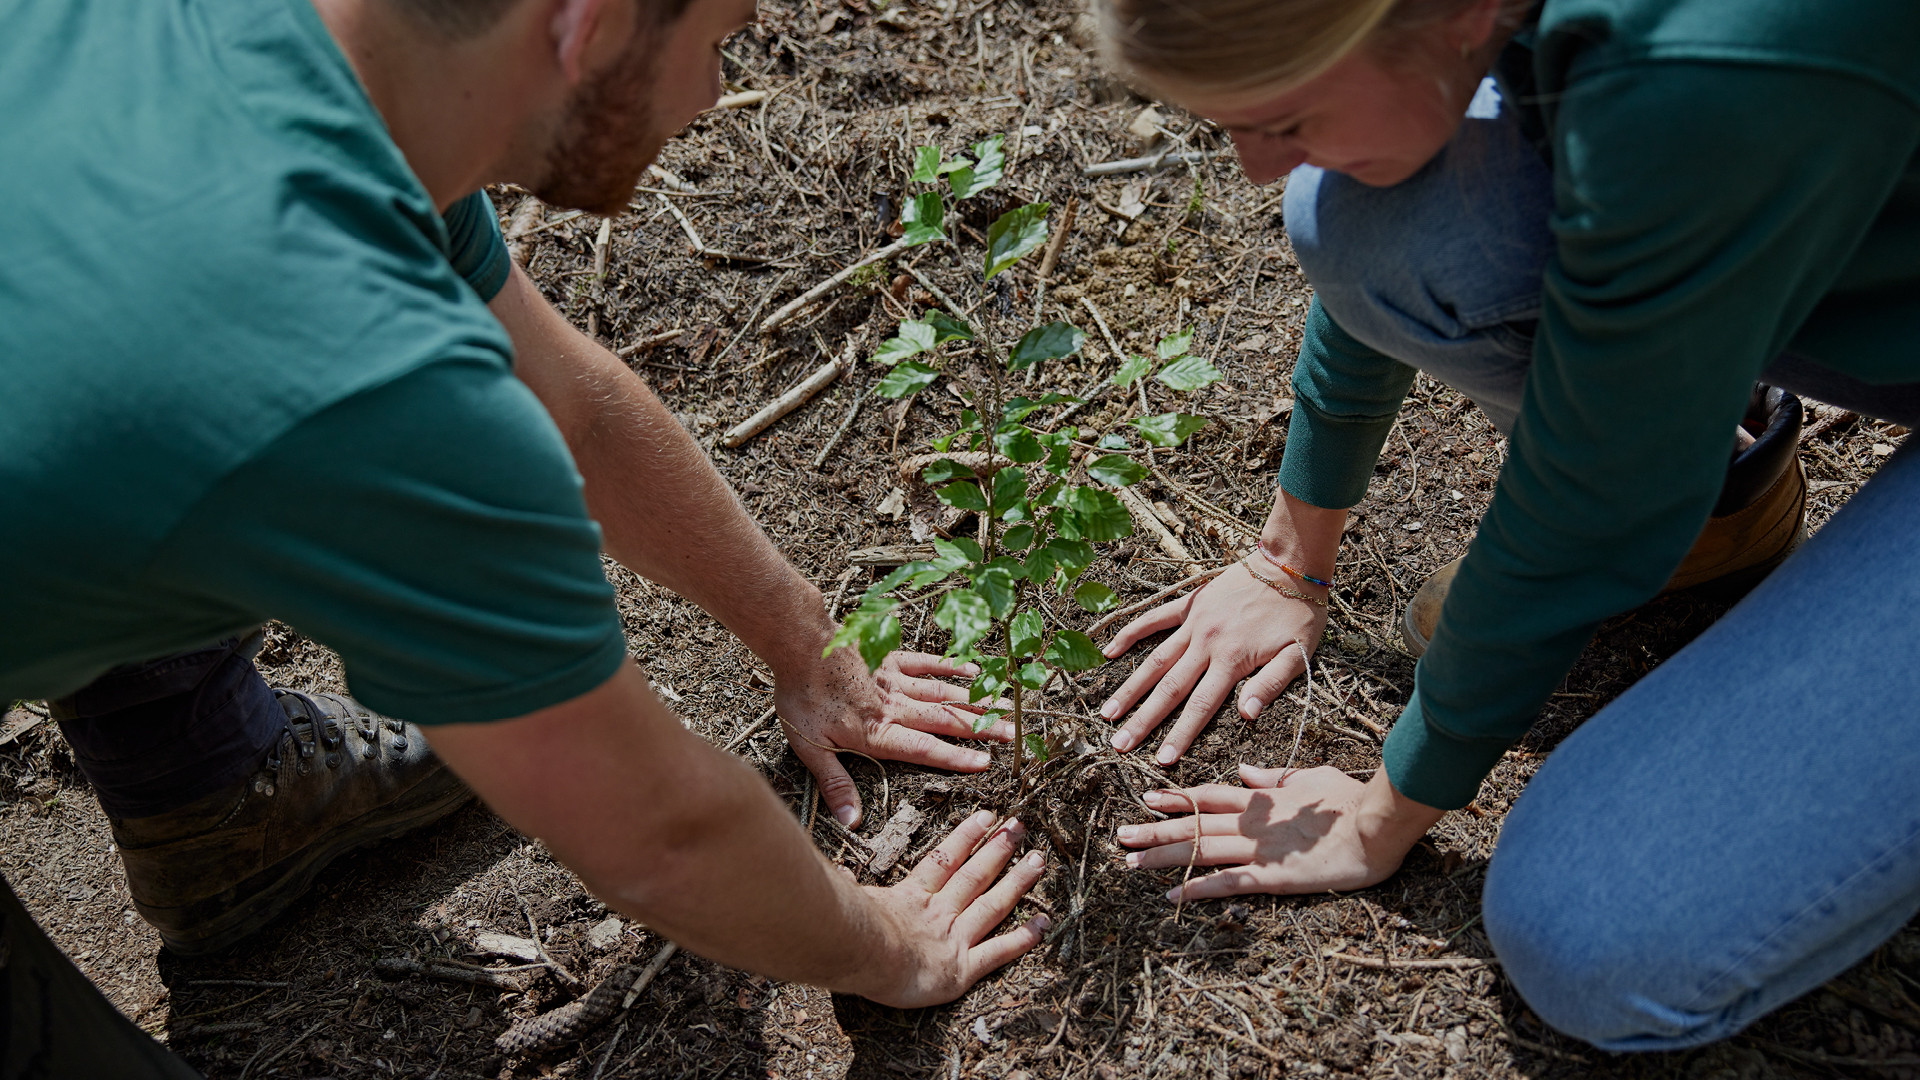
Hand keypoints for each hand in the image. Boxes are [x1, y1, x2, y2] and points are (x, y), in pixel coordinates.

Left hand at [776, 647, 1012, 828]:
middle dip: (981, 729)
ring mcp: (896, 679)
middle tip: (1013, 736)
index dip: (955, 758)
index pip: (924, 750)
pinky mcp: (892, 657)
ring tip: (1005, 707)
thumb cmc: (801, 696)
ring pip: (943, 693)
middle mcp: (895, 706)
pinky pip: (928, 663)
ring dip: (975, 702)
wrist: (799, 643)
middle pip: (944, 721)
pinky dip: (951, 668)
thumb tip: (850, 821)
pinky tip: (973, 671)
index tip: (986, 763)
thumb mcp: (809, 747)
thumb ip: (834, 783)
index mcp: (877, 732)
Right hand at [856, 810, 1049, 1007]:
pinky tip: (1044, 923)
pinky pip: (998, 952)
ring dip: (1018, 882)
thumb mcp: (846, 902)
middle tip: (1020, 827)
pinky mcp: (963, 968)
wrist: (861, 951)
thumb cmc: (847, 928)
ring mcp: (953, 938)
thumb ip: (849, 890)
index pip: (944, 860)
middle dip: (999, 850)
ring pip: (993, 905)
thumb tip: (840, 878)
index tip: (986, 816)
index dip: (966, 837)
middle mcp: (938, 913)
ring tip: (1039, 860)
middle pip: (975, 876)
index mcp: (911, 897)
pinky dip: (1023, 938)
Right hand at [1099, 560, 1326, 764]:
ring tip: (1107, 712)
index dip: (1180, 734)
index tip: (1161, 760)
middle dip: (1143, 720)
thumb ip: (1270, 684)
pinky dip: (1130, 634)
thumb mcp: (1299, 653)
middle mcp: (1207, 643)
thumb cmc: (1300, 614)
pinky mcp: (1189, 603)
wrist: (1290, 564)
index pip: (1201, 706)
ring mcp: (1194, 622)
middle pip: (1169, 689)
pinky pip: (1153, 619)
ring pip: (1154, 659)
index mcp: (1234, 660)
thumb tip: (1245, 715)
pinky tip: (1108, 652)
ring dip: (1130, 687)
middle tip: (1119, 744)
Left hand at [1114, 765, 1439, 899]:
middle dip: (1155, 829)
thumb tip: (1245, 773)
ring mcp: (1258, 849)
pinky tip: (1171, 895)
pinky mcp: (1271, 876)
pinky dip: (1196, 888)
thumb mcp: (1308, 777)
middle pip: (1193, 824)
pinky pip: (1225, 883)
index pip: (1208, 796)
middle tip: (1121, 835)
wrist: (1376, 823)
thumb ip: (1274, 777)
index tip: (1148, 797)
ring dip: (1163, 856)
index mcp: (1261, 799)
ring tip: (1131, 861)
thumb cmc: (1350, 799)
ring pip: (1199, 850)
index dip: (1177, 797)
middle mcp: (1251, 822)